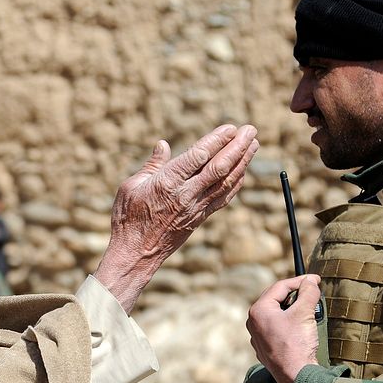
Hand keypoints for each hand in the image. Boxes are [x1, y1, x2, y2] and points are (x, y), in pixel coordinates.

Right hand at [93, 124, 258, 311]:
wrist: (136, 254)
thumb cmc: (127, 219)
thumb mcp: (131, 186)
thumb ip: (152, 165)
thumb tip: (163, 144)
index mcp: (167, 183)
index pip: (198, 156)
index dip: (217, 140)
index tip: (231, 128)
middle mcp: (185, 195)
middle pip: (219, 167)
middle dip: (238, 147)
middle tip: (251, 130)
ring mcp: (195, 208)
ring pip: (225, 182)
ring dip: (243, 162)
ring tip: (254, 145)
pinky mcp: (199, 219)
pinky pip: (222, 198)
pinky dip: (236, 184)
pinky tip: (243, 172)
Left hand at [247, 274, 320, 382]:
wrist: (296, 376)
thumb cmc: (296, 345)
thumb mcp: (304, 313)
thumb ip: (308, 292)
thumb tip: (311, 281)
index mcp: (258, 311)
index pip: (280, 286)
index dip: (300, 280)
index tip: (315, 279)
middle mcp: (254, 322)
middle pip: (277, 299)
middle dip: (296, 294)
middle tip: (312, 291)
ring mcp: (259, 337)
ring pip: (278, 314)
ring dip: (294, 309)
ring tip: (309, 309)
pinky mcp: (267, 348)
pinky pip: (278, 329)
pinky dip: (291, 323)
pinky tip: (302, 327)